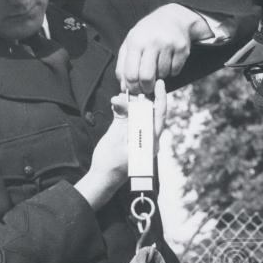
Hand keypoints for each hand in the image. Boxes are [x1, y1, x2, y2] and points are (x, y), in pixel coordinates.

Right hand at [74, 81, 167, 209]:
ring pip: (138, 113)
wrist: (102, 179)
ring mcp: (137, 136)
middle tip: (134, 88)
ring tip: (121, 95)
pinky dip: (123, 108)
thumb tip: (122, 102)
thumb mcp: (115, 140)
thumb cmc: (110, 164)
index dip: (161, 98)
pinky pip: (129, 117)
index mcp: (150, 142)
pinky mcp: (127, 135)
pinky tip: (117, 102)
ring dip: (131, 102)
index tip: (160, 83)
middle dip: (142, 98)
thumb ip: (121, 120)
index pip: (159, 116)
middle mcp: (147, 138)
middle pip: (149, 112)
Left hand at [117, 3, 211, 94]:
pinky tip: (169, 60)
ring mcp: (168, 45)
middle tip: (147, 88)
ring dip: (160, 76)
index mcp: (136, 41)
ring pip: (162, 75)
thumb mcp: (131, 43)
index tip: (135, 90)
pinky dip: (171, 71)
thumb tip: (124, 87)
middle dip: (146, 88)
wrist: (173, 18)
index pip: (131, 74)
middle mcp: (152, 42)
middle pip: (147, 78)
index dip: (132, 87)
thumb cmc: (147, 34)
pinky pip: (175, 71)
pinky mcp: (182, 49)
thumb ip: (123, 66)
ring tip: (158, 64)